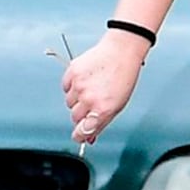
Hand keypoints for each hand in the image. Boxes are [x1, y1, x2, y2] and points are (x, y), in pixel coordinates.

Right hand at [62, 29, 149, 145]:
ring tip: (91, 87)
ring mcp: (79, 86)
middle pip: (74, 117)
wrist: (121, 51)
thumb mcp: (118, 104)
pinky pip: (65, 87)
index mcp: (103, 110)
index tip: (79, 135)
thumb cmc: (124, 76)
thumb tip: (89, 138)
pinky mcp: (72, 73)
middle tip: (92, 102)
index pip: (82, 132)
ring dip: (77, 98)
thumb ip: (102, 122)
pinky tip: (85, 78)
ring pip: (69, 102)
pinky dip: (72, 85)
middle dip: (82, 113)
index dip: (80, 135)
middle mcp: (89, 100)